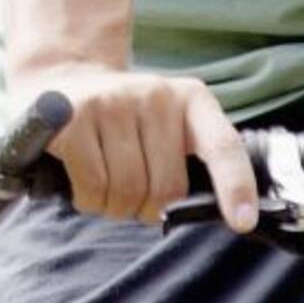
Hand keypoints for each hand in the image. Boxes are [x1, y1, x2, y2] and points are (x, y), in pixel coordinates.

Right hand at [16, 64, 254, 229]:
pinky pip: (94, 187)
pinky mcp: (74, 117)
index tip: (243, 223)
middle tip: (135, 198)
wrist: (60, 80)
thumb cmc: (124, 120)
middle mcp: (156, 94)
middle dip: (150, 209)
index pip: (223, 146)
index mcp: (190, 99)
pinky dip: (90, 201)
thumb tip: (226, 214)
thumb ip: (192, 158)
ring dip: (116, 207)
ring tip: (107, 187)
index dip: (236, 187)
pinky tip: (86, 186)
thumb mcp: (166, 125)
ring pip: (129, 192)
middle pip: (168, 187)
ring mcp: (113, 102)